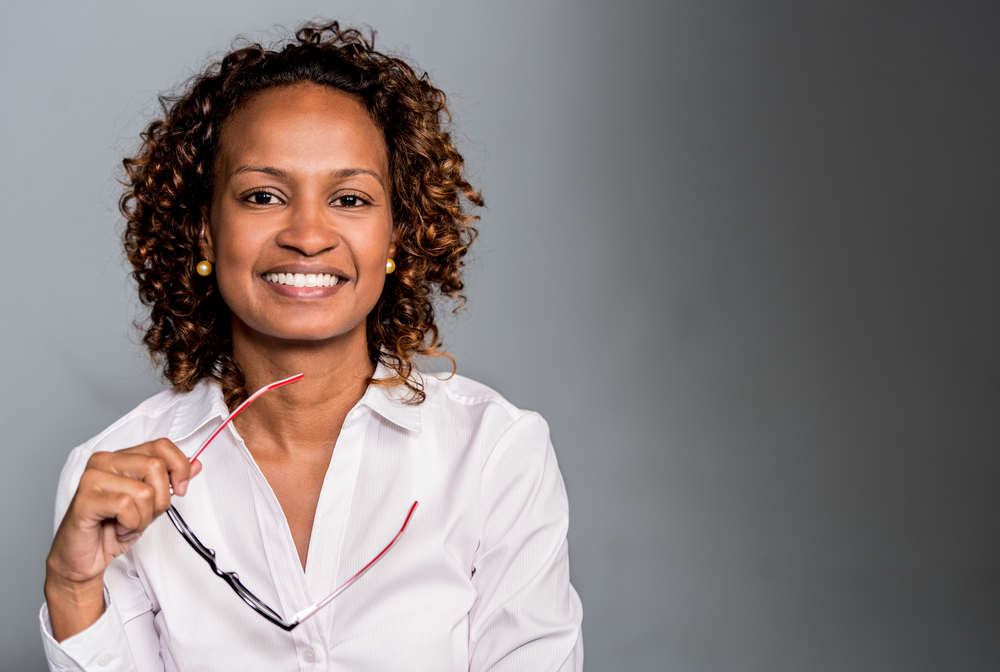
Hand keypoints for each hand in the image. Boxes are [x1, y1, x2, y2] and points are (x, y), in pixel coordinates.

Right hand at [44, 438, 200, 640]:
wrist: (82, 558)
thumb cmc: (112, 528)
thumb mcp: (150, 503)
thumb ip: (170, 482)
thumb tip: (195, 465)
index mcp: (121, 457)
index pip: (161, 446)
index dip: (179, 467)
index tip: (179, 489)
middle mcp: (104, 461)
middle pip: (156, 466)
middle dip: (161, 500)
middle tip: (144, 515)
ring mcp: (92, 478)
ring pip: (144, 491)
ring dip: (143, 518)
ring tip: (126, 524)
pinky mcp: (85, 500)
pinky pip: (126, 506)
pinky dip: (130, 525)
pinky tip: (117, 528)